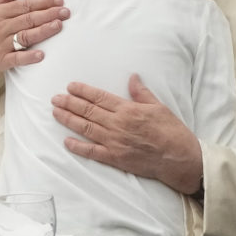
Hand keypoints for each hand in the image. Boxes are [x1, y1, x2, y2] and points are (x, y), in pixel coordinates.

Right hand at [0, 0, 69, 106]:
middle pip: (28, 19)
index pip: (24, 5)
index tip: (59, 0)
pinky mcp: (0, 60)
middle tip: (66, 12)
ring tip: (58, 26)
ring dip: (42, 31)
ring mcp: (1, 44)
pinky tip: (41, 54)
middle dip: (48, 14)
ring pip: (24, 36)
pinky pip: (16, 58)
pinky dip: (28, 57)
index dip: (42, 2)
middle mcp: (1, 27)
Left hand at [51, 74, 202, 193]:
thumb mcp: (159, 106)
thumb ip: (141, 93)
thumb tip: (132, 77)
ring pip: (86, 128)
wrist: (180, 159)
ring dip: (69, 120)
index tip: (70, 86)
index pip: (99, 97)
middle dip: (69, 103)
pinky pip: (92, 152)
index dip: (83, 91)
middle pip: (88, 111)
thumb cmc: (172, 131)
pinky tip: (66, 141)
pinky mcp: (116, 158)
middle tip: (55, 98)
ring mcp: (115, 142)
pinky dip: (78, 147)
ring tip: (56, 113)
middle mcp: (118, 124)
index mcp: (128, 110)